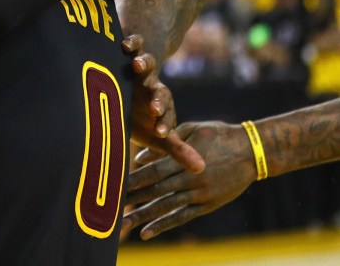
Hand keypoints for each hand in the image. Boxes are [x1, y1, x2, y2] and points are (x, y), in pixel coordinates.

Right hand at [121, 35, 204, 173]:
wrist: (128, 89)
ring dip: (144, 64)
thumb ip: (177, 149)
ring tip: (136, 64)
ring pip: (146, 65)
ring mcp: (140, 69)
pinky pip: (134, 44)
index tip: (160, 133)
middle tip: (154, 107)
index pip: (164, 115)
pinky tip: (125, 44)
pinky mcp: (129, 53)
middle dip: (155, 98)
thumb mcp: (158, 135)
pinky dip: (132, 43)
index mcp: (160, 106)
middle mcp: (151, 86)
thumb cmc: (141, 118)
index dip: (162, 123)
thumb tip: (201, 169)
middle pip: (157, 90)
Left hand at [123, 121, 255, 239]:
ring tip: (123, 224)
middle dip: (132, 199)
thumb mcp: (192, 130)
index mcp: (185, 160)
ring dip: (143, 216)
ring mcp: (200, 195)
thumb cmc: (219, 135)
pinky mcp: (208, 205)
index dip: (132, 180)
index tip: (114, 185)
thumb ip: (167, 144)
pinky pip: (182, 217)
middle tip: (110, 207)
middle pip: (155, 192)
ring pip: (166, 208)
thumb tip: (140, 157)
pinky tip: (147, 232)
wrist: (253, 151)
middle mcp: (191, 180)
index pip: (152, 172)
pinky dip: (164, 225)